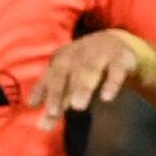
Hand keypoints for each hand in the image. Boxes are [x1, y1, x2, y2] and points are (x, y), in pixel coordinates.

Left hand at [31, 30, 148, 125]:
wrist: (117, 41)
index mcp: (64, 58)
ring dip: (83, 87)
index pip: (52, 77)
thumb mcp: (68, 74)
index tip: (39, 114)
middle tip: (54, 112)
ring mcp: (101, 54)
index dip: (45, 94)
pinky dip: (112, 83)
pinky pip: (117, 70)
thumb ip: (52, 93)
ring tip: (77, 106)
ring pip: (90, 70)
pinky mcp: (121, 58)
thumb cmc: (86, 62)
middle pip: (66, 72)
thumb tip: (33, 111)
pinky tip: (107, 97)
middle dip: (58, 92)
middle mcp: (80, 53)